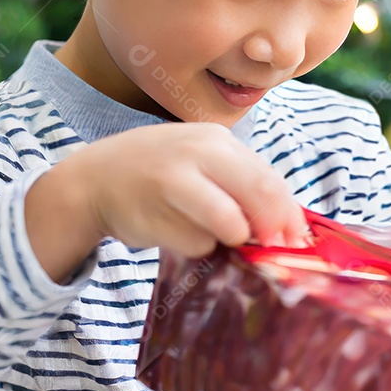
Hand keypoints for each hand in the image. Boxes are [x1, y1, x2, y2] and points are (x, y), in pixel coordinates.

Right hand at [26, 122, 308, 280]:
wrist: (93, 180)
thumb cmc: (157, 175)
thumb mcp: (200, 163)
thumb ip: (239, 184)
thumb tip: (287, 226)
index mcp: (216, 140)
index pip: (270, 179)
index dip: (290, 216)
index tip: (296, 241)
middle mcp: (199, 152)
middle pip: (260, 196)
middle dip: (272, 230)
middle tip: (273, 250)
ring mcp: (175, 179)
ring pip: (231, 224)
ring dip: (232, 240)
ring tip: (213, 234)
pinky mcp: (156, 210)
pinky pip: (198, 243)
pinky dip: (197, 247)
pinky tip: (176, 231)